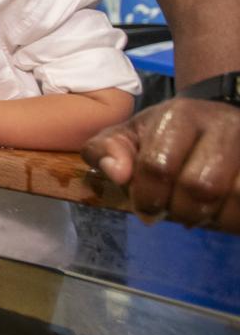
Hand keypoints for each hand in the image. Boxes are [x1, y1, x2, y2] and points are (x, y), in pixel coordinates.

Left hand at [83, 98, 239, 229]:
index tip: (146, 208)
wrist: (217, 118)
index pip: (158, 166)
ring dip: (213, 218)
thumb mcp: (129, 134)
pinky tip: (220, 212)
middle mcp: (222, 126)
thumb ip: (107, 150)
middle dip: (181, 211)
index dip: (147, 197)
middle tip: (175, 211)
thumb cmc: (166, 133)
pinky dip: (234, 218)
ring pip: (236, 198)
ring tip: (200, 212)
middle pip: (201, 187)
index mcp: (180, 116)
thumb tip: (116, 174)